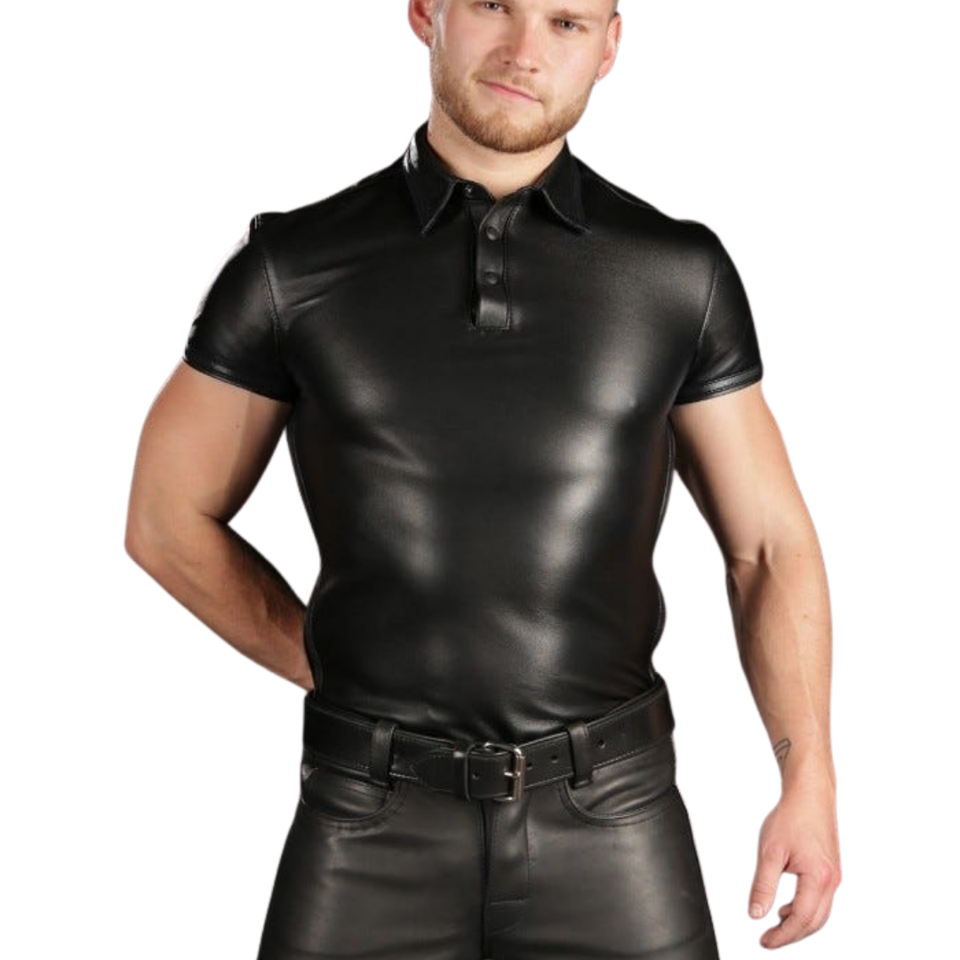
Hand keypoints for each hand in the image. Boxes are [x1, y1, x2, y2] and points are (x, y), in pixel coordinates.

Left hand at [748, 779, 841, 948]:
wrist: (810, 794)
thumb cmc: (793, 816)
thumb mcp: (770, 852)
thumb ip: (763, 885)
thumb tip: (756, 913)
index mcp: (819, 877)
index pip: (800, 919)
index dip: (782, 935)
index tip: (765, 941)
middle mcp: (831, 880)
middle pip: (814, 922)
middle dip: (791, 935)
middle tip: (770, 939)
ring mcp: (834, 876)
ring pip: (820, 913)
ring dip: (799, 924)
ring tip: (777, 926)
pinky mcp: (831, 869)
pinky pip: (821, 899)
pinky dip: (806, 909)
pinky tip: (788, 907)